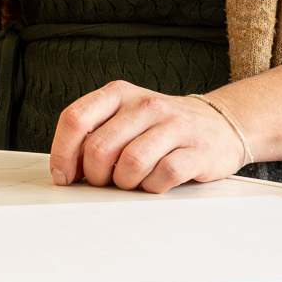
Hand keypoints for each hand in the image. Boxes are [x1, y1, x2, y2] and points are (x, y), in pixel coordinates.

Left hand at [51, 82, 247, 192]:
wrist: (219, 125)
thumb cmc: (161, 127)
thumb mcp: (124, 116)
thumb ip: (94, 134)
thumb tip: (64, 169)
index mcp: (119, 93)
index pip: (75, 119)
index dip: (62, 153)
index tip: (63, 175)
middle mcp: (145, 105)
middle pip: (99, 148)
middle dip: (95, 175)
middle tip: (105, 181)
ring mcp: (173, 125)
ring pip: (130, 163)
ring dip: (124, 183)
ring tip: (132, 181)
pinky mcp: (197, 150)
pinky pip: (162, 176)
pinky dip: (152, 187)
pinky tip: (155, 182)